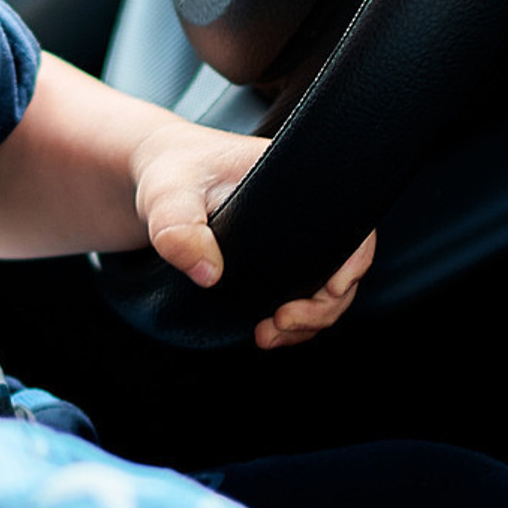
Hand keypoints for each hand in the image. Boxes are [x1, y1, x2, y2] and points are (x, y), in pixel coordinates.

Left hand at [132, 121, 375, 342]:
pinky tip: (266, 330)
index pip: (351, 223)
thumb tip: (209, 274)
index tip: (331, 291)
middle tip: (281, 323)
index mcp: (298, 181)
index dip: (353, 261)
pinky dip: (292, 319)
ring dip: (307, 320)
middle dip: (322, 306)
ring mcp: (293, 238)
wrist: (154, 175)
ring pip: (323, 288)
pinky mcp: (276, 259)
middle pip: (344, 266)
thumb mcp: (167, 195)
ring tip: (268, 335)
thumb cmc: (170, 172)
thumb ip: (178, 228)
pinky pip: (300, 293)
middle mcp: (305, 210)